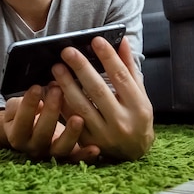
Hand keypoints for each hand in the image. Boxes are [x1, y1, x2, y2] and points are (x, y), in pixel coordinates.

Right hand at [0, 85, 99, 161]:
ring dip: (70, 134)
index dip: (28, 105)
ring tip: (78, 118)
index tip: (37, 87)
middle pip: (42, 134)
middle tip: (58, 91)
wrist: (29, 134)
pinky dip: (86, 155)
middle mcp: (34, 148)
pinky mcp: (67, 158)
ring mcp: (51, 154)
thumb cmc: (24, 115)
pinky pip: (77, 159)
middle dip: (51, 111)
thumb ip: (20, 104)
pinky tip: (95, 148)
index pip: (22, 121)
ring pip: (61, 148)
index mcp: (17, 135)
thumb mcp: (15, 108)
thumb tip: (38, 102)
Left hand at [52, 36, 154, 159]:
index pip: (121, 77)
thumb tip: (123, 41)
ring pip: (81, 106)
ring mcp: (104, 134)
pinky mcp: (88, 142)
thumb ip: (129, 68)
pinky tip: (53, 89)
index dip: (108, 58)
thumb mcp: (139, 94)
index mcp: (138, 107)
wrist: (134, 153)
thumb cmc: (136, 117)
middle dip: (81, 68)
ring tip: (56, 67)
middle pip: (98, 90)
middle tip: (67, 51)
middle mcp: (122, 122)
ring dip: (66, 85)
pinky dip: (61, 104)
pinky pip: (71, 120)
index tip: (95, 40)